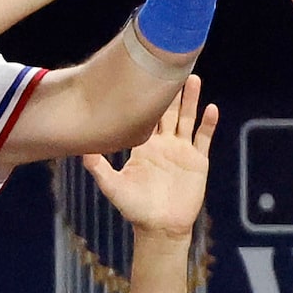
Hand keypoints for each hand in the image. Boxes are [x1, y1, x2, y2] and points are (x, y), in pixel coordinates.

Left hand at [82, 76, 218, 237]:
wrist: (160, 228)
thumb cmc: (135, 209)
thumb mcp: (113, 187)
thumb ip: (99, 168)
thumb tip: (81, 149)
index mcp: (144, 146)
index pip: (145, 115)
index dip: (145, 96)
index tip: (144, 73)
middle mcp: (163, 144)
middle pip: (167, 111)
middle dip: (169, 90)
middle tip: (170, 64)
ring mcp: (181, 151)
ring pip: (186, 119)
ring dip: (190, 99)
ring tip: (193, 77)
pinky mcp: (197, 162)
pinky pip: (203, 139)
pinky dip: (207, 124)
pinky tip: (211, 109)